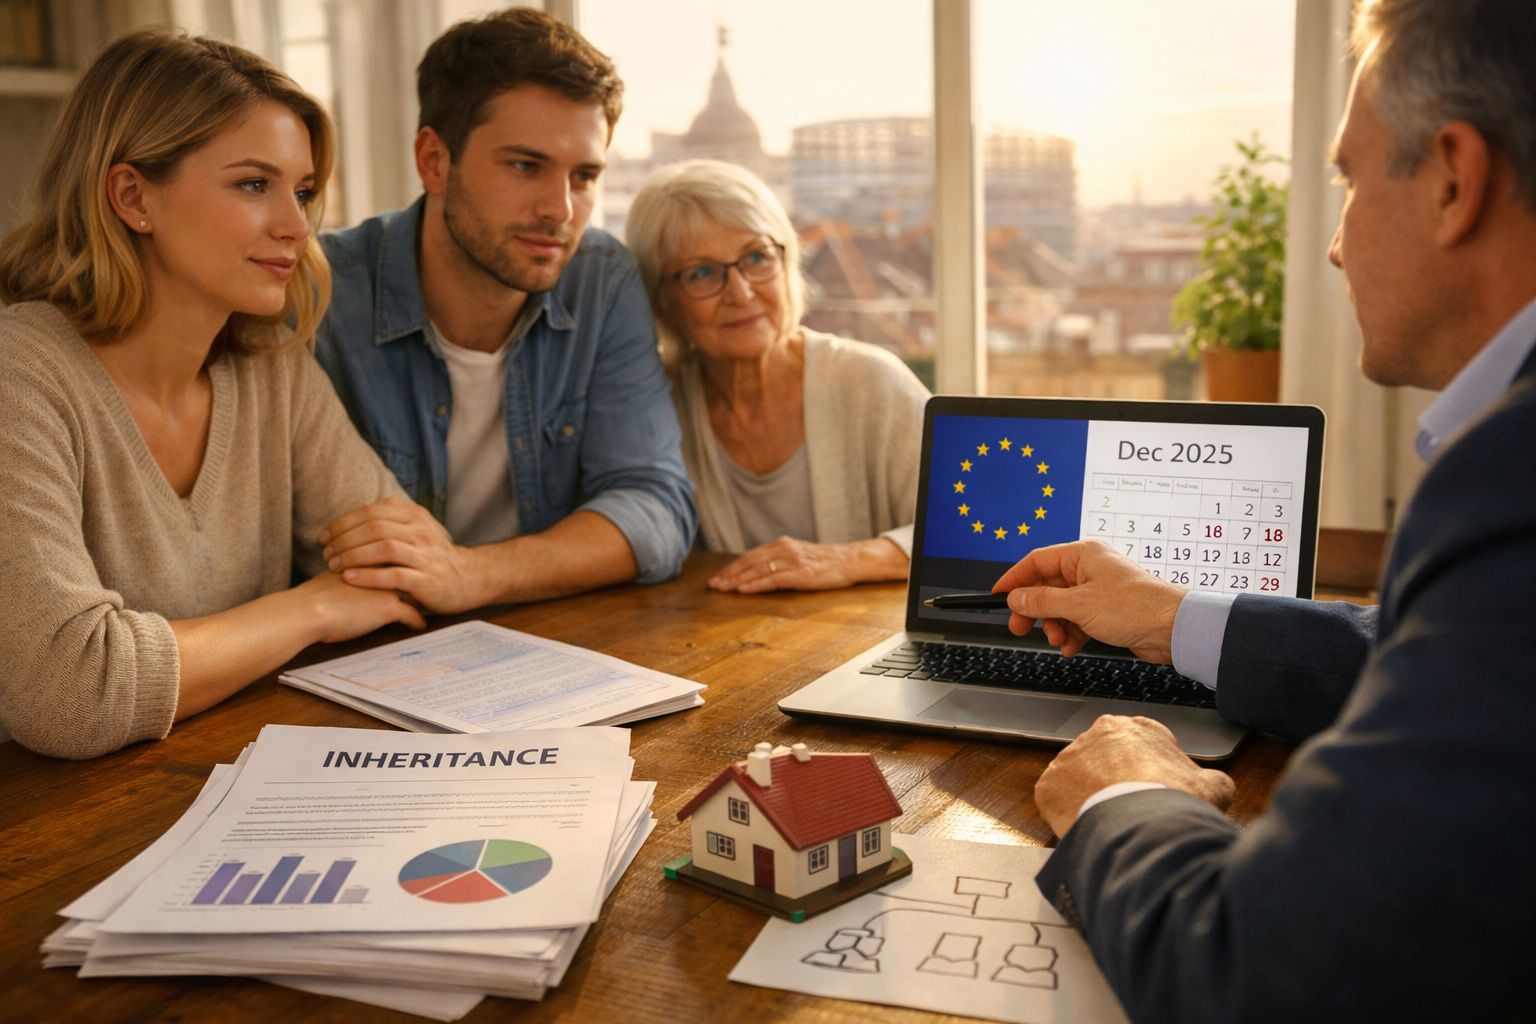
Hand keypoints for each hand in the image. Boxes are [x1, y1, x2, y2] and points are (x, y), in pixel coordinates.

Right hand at [294, 572, 426, 642]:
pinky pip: (412, 616)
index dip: (405, 564)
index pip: (396, 557)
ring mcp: (388, 587)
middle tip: (426, 588)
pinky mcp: (389, 608)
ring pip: (415, 592)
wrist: (308, 610)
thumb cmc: (314, 596)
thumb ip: (350, 572)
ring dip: (421, 600)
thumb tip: (349, 579)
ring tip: (427, 606)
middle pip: (410, 570)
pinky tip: (419, 626)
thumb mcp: (334, 576)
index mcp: (369, 559)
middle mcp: (382, 568)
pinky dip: (417, 622)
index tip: (413, 570)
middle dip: (418, 578)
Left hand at [320, 497, 481, 613]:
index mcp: (415, 516)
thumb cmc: (435, 556)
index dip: (343, 523)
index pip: (371, 512)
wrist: (469, 579)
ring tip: (333, 565)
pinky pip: (393, 575)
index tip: (324, 537)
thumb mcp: (419, 528)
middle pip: (374, 527)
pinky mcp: (426, 580)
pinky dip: (368, 576)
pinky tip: (350, 579)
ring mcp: (425, 555)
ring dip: (352, 556)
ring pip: (383, 548)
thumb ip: (395, 516)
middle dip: (344, 540)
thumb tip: (367, 506)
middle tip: (326, 554)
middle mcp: (420, 531)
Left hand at [708, 536, 904, 592]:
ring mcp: (791, 562)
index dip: (732, 566)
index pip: (750, 555)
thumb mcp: (798, 555)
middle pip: (749, 562)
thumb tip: (758, 570)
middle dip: (729, 574)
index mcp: (781, 544)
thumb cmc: (824, 561)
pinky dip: (755, 585)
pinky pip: (772, 580)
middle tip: (713, 585)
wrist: (849, 560)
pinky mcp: (800, 575)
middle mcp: (784, 549)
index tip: (718, 577)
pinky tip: (742, 590)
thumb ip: (779, 559)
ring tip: (722, 588)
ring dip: (737, 580)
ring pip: (757, 570)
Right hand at [992, 539, 1184, 662]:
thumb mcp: (1079, 605)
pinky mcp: (1106, 611)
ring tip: (1058, 641)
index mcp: (1082, 555)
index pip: (1037, 561)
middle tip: (1020, 628)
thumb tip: (1016, 598)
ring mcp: (1098, 590)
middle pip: (1047, 586)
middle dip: (1034, 610)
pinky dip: (1070, 634)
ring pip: (1060, 607)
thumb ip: (1042, 601)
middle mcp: (1089, 569)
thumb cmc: (1136, 607)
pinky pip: (1076, 620)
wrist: (1174, 629)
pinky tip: (1071, 646)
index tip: (999, 596)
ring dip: (1054, 626)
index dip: (1015, 579)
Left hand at [1035, 715, 1234, 836]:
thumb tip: (1214, 785)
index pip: (1140, 747)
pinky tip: (1086, 828)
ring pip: (1078, 779)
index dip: (1146, 773)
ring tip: (1107, 823)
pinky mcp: (1049, 784)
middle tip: (1127, 809)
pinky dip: (1067, 815)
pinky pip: (1056, 800)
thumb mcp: (1213, 787)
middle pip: (1105, 760)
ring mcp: (1070, 757)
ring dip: (1089, 797)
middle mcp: (1099, 734)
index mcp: (1139, 729)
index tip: (1149, 792)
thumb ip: (1212, 780)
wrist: (1142, 824)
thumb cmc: (1177, 802)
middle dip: (1114, 781)